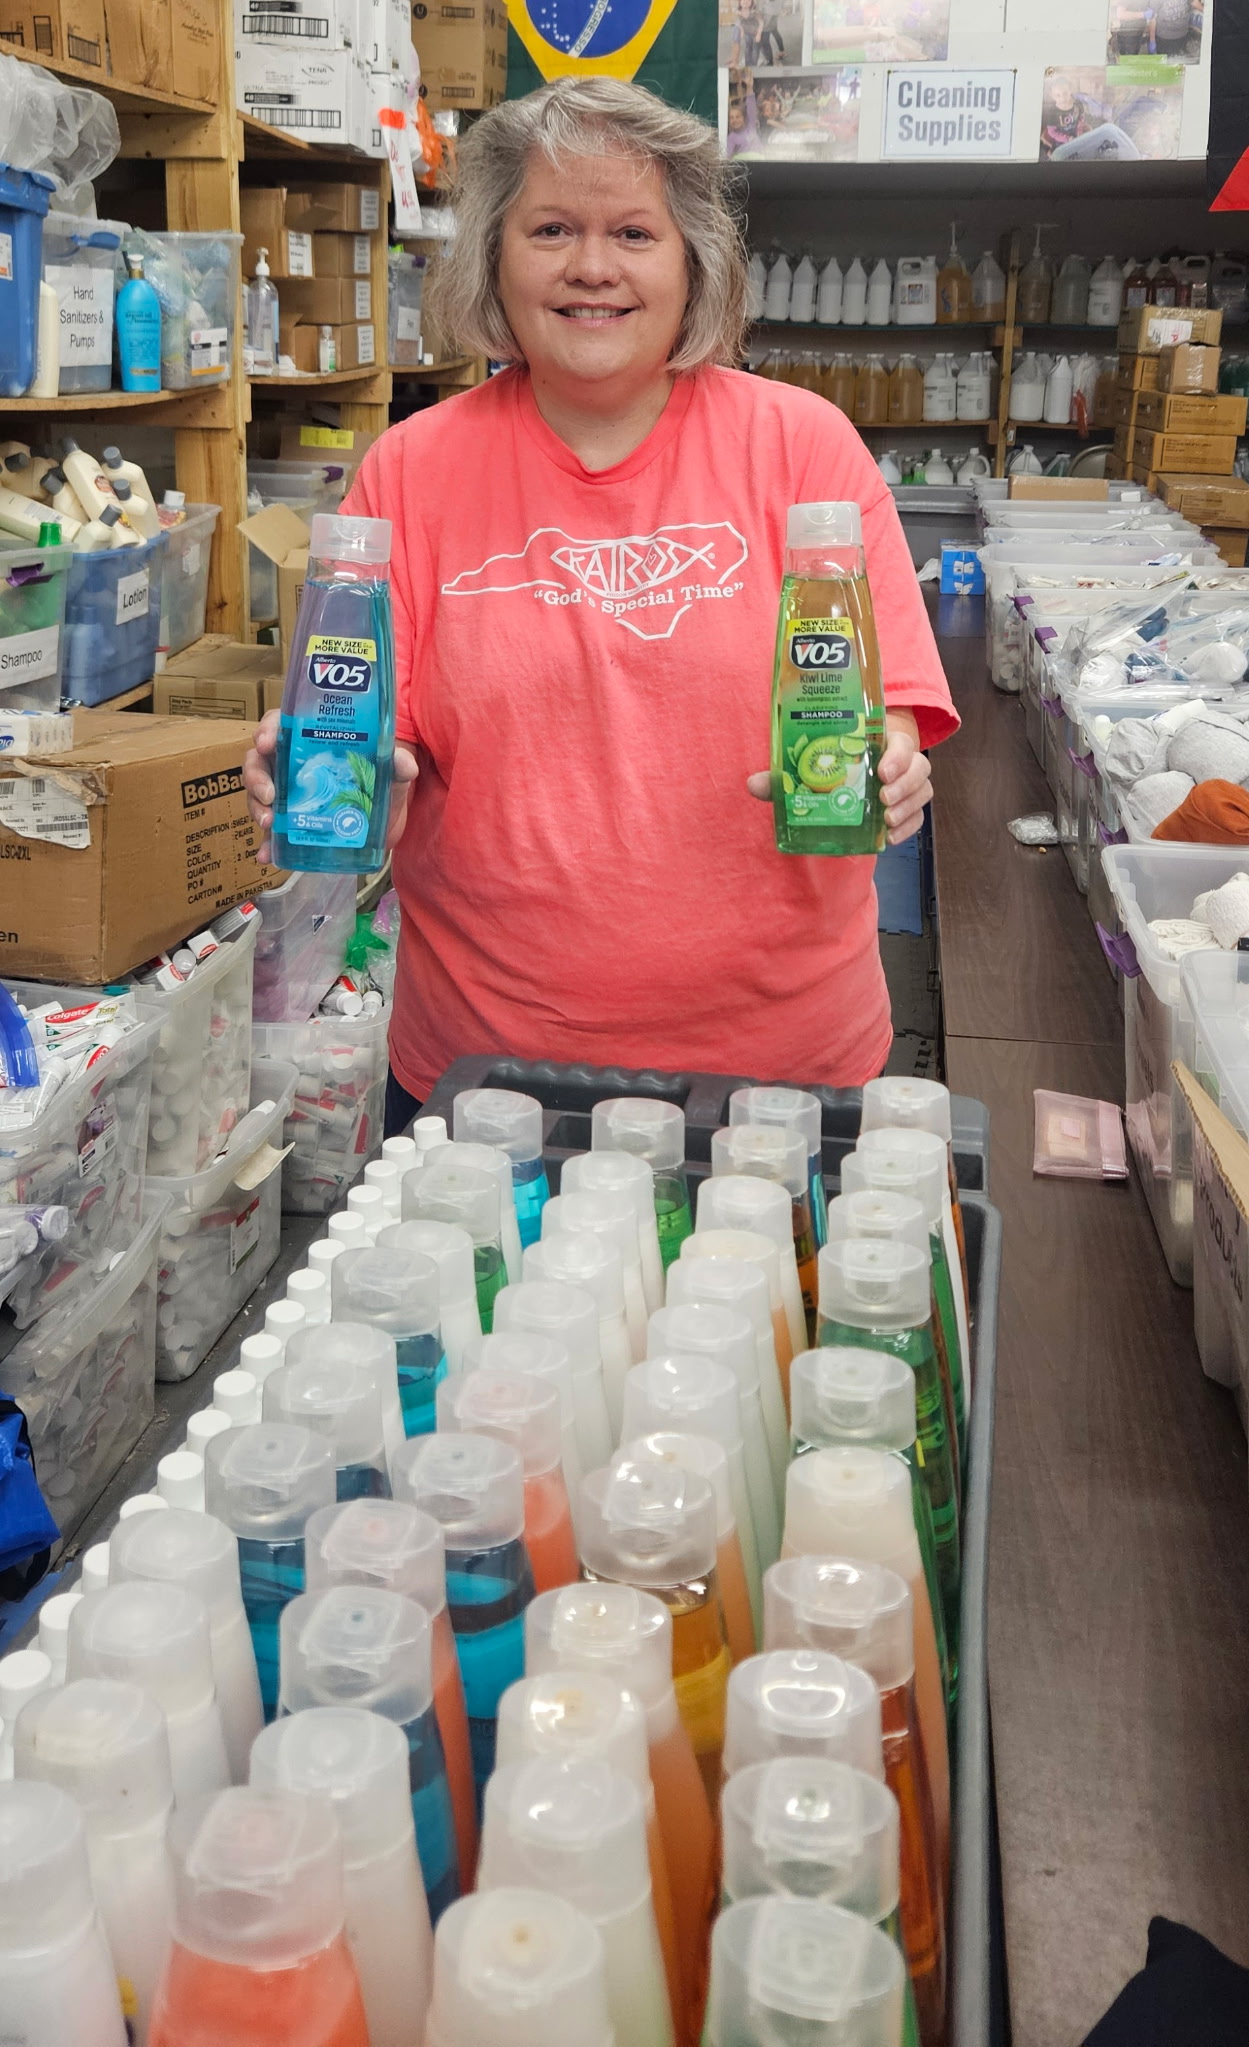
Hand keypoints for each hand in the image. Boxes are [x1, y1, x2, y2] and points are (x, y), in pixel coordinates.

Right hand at [244, 710, 419, 866]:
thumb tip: (404, 763)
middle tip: (269, 793)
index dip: (267, 729)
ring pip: (259, 794)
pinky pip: (270, 833)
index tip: (266, 742)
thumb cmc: (383, 784)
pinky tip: (267, 855)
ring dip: (256, 807)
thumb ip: (398, 766)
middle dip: (256, 775)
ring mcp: (288, 794)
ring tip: (268, 824)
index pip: (279, 724)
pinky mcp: (290, 824)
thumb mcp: (392, 773)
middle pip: (259, 760)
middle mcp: (292, 764)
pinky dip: (266, 844)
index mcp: (310, 740)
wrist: (387, 823)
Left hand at [746, 709, 932, 845]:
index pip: (901, 743)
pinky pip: (917, 818)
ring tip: (887, 820)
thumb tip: (753, 784)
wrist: (845, 776)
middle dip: (905, 785)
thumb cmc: (829, 764)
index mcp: (879, 743)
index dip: (898, 756)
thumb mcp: (808, 767)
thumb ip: (783, 776)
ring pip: (923, 792)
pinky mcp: (906, 808)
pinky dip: (908, 828)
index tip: (883, 771)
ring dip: (908, 807)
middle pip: (920, 768)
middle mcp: (899, 763)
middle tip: (883, 799)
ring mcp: (906, 786)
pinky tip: (889, 838)